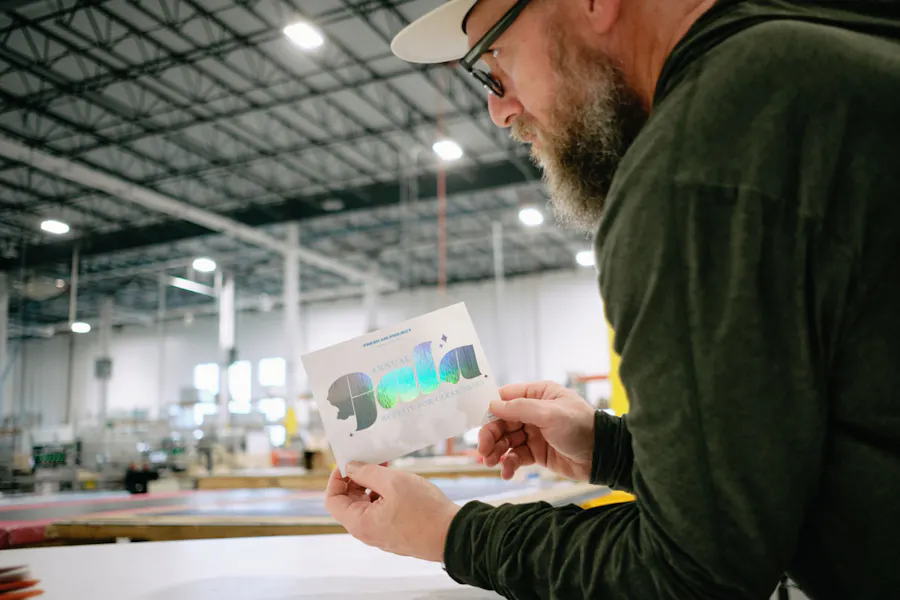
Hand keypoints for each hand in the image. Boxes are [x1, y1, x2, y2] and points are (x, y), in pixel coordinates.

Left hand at [324, 462, 459, 561]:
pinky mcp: (395, 532)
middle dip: (357, 478)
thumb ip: (367, 472)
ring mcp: (381, 533)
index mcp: (360, 522)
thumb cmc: (424, 510)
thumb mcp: (393, 482)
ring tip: (387, 467)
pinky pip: (380, 511)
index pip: (333, 499)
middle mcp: (367, 532)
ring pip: (366, 505)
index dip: (337, 478)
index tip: (349, 462)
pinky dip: (383, 494)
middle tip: (372, 460)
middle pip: (349, 501)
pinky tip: (398, 482)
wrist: (453, 535)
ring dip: (372, 484)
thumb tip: (350, 467)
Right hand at [480, 381, 595, 480]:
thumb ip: (520, 408)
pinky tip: (507, 473)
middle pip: (501, 422)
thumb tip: (492, 406)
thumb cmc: (581, 427)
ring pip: (506, 440)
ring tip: (493, 463)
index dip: (491, 411)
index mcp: (538, 395)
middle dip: (490, 436)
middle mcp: (533, 412)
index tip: (480, 425)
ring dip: (496, 452)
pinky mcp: (537, 452)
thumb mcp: (551, 414)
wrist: (602, 456)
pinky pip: (516, 456)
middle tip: (484, 451)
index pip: (505, 398)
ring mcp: (534, 433)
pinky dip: (509, 464)